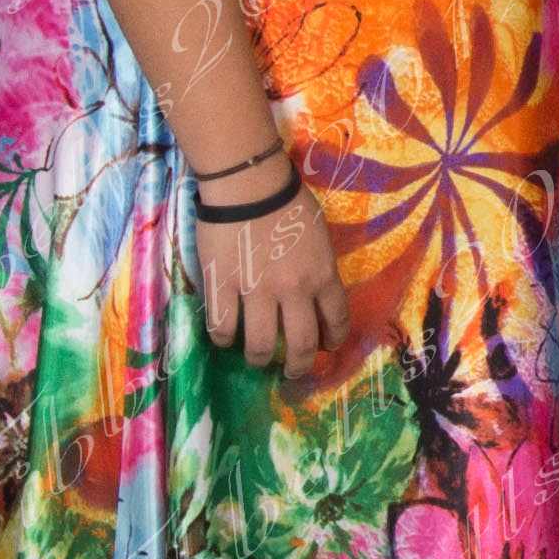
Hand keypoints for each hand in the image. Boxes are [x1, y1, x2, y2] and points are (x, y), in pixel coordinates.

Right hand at [194, 174, 347, 371]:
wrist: (249, 186)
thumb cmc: (287, 202)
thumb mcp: (319, 237)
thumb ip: (318, 268)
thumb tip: (314, 294)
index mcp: (322, 274)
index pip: (336, 319)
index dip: (334, 339)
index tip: (328, 347)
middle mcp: (294, 290)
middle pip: (302, 344)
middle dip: (299, 366)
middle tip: (293, 372)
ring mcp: (257, 292)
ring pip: (261, 345)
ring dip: (260, 359)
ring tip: (257, 360)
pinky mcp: (222, 288)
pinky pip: (223, 328)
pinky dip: (225, 340)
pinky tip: (226, 339)